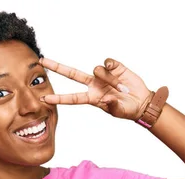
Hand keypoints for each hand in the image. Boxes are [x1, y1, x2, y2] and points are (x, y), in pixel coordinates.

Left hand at [39, 57, 153, 120]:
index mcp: (92, 98)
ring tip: (122, 88)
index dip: (59, 98)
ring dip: (110, 79)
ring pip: (97, 69)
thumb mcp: (119, 111)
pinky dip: (112, 67)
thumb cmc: (128, 109)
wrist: (142, 101)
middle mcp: (94, 85)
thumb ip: (112, 106)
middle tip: (42, 60)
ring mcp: (102, 75)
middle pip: (72, 74)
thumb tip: (107, 98)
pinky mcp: (114, 67)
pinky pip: (108, 62)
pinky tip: (118, 72)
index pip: (72, 98)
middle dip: (57, 67)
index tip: (45, 98)